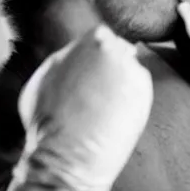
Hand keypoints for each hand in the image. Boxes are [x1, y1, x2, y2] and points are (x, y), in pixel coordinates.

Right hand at [13, 25, 153, 190]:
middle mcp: (116, 49)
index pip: (103, 37)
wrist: (66, 154)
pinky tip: (113, 114)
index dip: (96, 56)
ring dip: (120, 83)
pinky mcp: (143, 92)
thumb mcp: (46, 73)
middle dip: (110, 67)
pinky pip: (139, 89)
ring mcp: (131, 70)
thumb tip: (76, 52)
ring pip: (130, 70)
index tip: (91, 73)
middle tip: (98, 92)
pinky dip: (130, 99)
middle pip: (120, 51)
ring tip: (103, 107)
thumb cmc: (47, 119)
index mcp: (91, 39)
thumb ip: (67, 54)